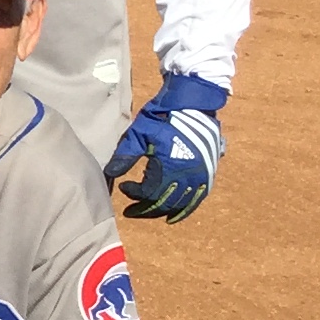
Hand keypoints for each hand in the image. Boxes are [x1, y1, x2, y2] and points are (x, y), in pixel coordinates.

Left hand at [106, 78, 225, 220]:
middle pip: (165, 202)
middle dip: (146, 209)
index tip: (123, 188)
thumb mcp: (139, 135)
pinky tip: (175, 215)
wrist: (192, 104)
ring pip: (182, 203)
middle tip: (131, 212)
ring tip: (149, 214)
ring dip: (164, 211)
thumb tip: (110, 175)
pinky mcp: (209, 172)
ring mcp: (201, 175)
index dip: (134, 194)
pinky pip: (198, 197)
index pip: (149, 193)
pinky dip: (186, 208)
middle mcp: (188, 176)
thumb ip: (125, 156)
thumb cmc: (161, 117)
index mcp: (170, 168)